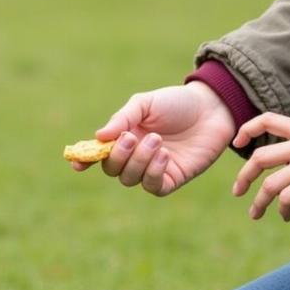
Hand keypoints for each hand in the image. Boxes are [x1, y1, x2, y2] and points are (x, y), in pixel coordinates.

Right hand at [72, 82, 235, 195]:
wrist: (212, 108)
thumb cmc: (176, 103)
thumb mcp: (145, 104)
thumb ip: (122, 119)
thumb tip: (99, 137)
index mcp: (123, 137)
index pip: (98, 155)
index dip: (84, 160)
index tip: (78, 163)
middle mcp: (134, 157)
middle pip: (112, 170)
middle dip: (119, 156)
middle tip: (133, 138)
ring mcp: (152, 169)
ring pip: (130, 179)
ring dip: (139, 161)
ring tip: (157, 140)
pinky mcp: (171, 178)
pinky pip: (153, 186)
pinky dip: (153, 173)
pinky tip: (164, 156)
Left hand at [232, 112, 289, 220]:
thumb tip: (281, 167)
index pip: (268, 119)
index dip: (246, 129)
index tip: (237, 143)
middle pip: (258, 157)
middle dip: (243, 177)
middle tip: (238, 191)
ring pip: (268, 185)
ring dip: (258, 203)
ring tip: (256, 214)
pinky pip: (284, 200)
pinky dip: (281, 211)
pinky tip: (286, 216)